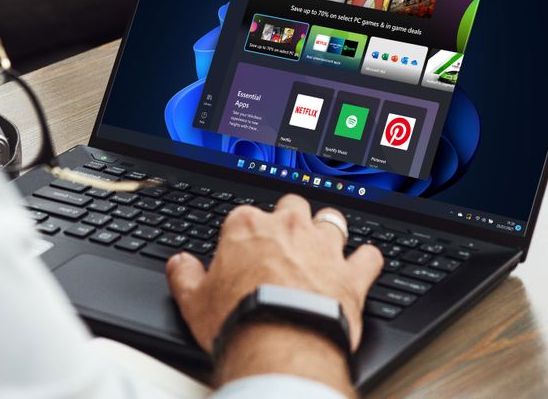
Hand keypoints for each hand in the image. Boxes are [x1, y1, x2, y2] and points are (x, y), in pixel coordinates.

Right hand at [165, 196, 381, 391]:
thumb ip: (185, 276)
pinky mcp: (351, 274)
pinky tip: (362, 265)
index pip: (244, 215)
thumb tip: (179, 264)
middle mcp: (288, 228)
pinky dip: (366, 260)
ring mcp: (322, 247)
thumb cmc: (239, 318)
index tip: (243, 249)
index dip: (243, 233)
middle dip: (289, 217)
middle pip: (292, 204)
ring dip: (328, 229)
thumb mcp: (194, 301)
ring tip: (323, 243)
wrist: (281, 342)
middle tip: (284, 239)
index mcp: (246, 227)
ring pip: (332, 219)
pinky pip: (368, 256)